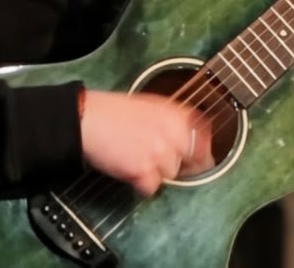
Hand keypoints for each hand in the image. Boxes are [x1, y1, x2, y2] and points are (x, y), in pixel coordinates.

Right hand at [80, 90, 213, 195]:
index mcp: (175, 114)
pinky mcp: (145, 171)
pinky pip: (152, 187)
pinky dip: (142, 184)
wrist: (89, 119)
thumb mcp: (151, 105)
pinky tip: (130, 169)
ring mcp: (160, 153)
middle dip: (182, 163)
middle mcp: (173, 132)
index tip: (202, 155)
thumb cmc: (114, 111)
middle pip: (193, 159)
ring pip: (171, 174)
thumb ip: (173, 120)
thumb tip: (191, 135)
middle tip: (165, 162)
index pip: (204, 134)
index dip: (203, 148)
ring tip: (138, 158)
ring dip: (158, 172)